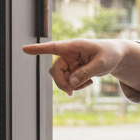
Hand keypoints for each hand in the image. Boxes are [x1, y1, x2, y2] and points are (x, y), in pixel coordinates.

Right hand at [22, 39, 139, 95]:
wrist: (115, 56)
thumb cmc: (109, 55)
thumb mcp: (101, 64)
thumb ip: (86, 73)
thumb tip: (71, 84)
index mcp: (73, 46)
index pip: (53, 47)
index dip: (38, 49)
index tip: (24, 49)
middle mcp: (68, 54)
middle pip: (55, 71)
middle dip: (62, 83)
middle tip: (71, 93)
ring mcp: (69, 63)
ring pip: (61, 79)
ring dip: (72, 85)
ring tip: (88, 82)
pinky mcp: (72, 70)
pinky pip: (68, 82)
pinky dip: (77, 86)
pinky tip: (88, 82)